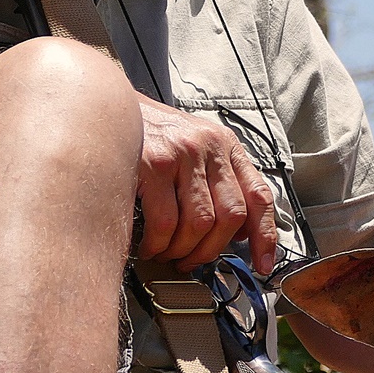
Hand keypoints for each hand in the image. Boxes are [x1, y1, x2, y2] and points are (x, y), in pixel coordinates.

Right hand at [134, 94, 276, 272]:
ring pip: (199, 223)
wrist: (109, 108)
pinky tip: (149, 245)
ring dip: (182, 250)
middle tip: (191, 261)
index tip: (263, 264)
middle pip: (230, 216)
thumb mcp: (195, 147)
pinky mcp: (152, 164)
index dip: (265, 235)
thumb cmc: (152, 135)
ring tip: (167, 253)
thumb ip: (220, 182)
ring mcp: (182, 154)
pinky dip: (158, 244)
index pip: (259, 195)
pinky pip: (166, 222)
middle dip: (211, 250)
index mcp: (227, 146)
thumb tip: (240, 232)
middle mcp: (210, 147)